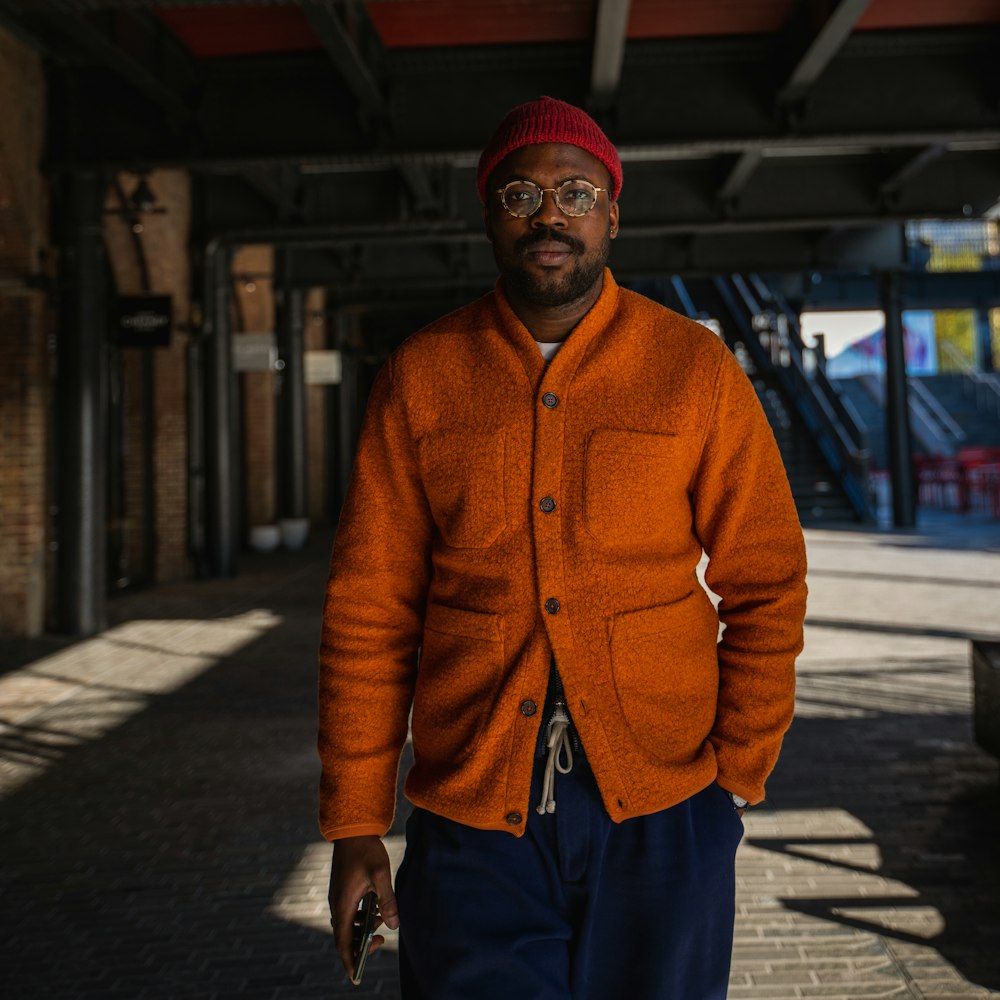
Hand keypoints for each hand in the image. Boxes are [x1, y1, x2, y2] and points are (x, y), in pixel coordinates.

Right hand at [328, 835, 399, 981]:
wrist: (353, 829)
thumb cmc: (366, 850)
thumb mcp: (380, 875)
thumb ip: (388, 900)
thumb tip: (395, 925)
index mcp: (344, 904)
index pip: (343, 942)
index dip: (350, 960)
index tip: (356, 975)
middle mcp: (337, 904)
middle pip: (345, 936)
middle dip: (361, 944)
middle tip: (380, 940)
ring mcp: (338, 896)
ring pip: (349, 924)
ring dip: (364, 927)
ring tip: (382, 919)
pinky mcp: (342, 890)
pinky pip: (350, 912)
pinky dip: (362, 916)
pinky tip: (376, 907)